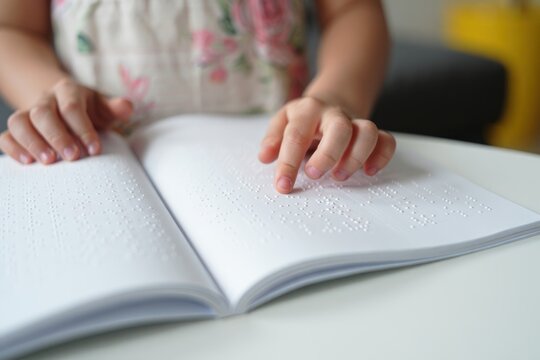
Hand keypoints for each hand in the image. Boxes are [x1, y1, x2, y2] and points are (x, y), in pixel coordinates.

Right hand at [0, 78, 132, 164]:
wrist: (65, 105)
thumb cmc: (90, 110)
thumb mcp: (104, 107)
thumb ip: (115, 108)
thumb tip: (127, 107)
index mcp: (68, 91)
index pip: (72, 107)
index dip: (83, 128)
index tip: (95, 149)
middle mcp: (45, 99)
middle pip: (43, 113)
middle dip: (57, 136)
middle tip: (72, 157)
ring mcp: (28, 112)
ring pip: (19, 121)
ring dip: (32, 142)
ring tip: (48, 162)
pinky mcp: (18, 128)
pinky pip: (7, 134)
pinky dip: (13, 147)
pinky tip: (27, 163)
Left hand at [258, 97, 395, 193]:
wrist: (331, 101)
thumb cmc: (303, 120)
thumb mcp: (282, 122)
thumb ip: (273, 139)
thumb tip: (265, 157)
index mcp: (307, 111)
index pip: (297, 135)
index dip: (288, 162)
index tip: (283, 185)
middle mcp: (333, 114)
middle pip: (339, 128)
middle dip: (328, 155)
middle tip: (314, 175)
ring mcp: (355, 122)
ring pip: (367, 132)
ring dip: (356, 157)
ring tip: (340, 177)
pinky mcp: (372, 133)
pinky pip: (386, 140)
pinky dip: (381, 156)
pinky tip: (369, 172)